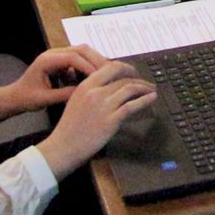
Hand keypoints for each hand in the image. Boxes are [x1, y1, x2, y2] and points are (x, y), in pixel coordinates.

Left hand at [6, 45, 111, 112]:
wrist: (16, 96)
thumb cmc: (27, 98)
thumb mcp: (44, 99)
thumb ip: (64, 95)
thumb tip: (86, 93)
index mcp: (46, 61)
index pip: (73, 58)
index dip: (88, 66)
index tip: (100, 78)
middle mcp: (53, 53)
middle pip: (81, 49)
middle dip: (97, 60)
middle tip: (110, 73)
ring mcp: (58, 55)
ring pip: (83, 51)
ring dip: (96, 61)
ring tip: (108, 73)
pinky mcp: (62, 60)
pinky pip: (80, 58)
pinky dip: (90, 64)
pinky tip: (98, 76)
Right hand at [35, 61, 157, 178]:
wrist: (63, 147)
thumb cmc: (69, 128)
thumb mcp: (76, 101)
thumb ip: (91, 91)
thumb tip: (110, 85)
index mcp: (85, 86)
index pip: (110, 67)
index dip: (126, 68)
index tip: (133, 72)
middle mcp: (95, 92)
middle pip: (123, 76)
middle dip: (137, 76)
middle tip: (145, 81)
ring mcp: (103, 106)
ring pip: (130, 88)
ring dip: (144, 87)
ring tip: (151, 90)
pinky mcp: (110, 121)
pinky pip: (132, 106)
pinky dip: (145, 100)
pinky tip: (151, 98)